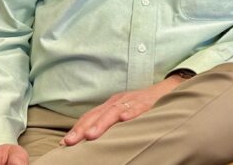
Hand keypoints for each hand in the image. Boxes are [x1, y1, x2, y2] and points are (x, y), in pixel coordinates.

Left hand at [60, 74, 188, 146]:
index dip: (76, 129)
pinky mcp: (147, 103)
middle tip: (69, 142)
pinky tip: (125, 119)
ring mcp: (132, 101)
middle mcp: (118, 102)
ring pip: (113, 113)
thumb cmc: (144, 106)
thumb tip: (92, 139)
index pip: (89, 117)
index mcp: (110, 105)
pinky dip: (131, 113)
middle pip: (96, 115)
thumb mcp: (124, 112)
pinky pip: (138, 108)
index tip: (64, 142)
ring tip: (90, 136)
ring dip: (101, 124)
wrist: (167, 90)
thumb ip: (110, 123)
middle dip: (82, 129)